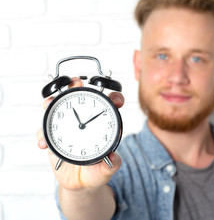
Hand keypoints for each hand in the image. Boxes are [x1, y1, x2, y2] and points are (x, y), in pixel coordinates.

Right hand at [37, 77, 124, 191]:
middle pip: (81, 97)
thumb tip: (113, 157)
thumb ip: (112, 165)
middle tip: (76, 83)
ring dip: (53, 101)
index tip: (116, 100)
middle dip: (77, 86)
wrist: (79, 184)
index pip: (110, 105)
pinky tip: (44, 143)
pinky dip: (42, 134)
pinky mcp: (53, 136)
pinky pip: (45, 130)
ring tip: (50, 102)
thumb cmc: (95, 173)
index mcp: (103, 125)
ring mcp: (68, 126)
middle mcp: (85, 121)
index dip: (114, 98)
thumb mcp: (105, 171)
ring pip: (59, 107)